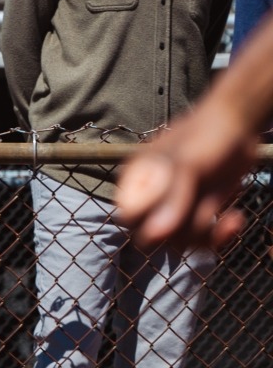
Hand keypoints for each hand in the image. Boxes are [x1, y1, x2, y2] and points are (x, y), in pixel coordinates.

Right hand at [116, 108, 258, 250]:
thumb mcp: (188, 164)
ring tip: (231, 218)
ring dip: (207, 236)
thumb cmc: (205, 136)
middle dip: (182, 234)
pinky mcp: (199, 210)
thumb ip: (171, 198)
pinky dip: (221, 235)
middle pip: (152, 234)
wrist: (237, 127)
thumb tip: (156, 233)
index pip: (130, 216)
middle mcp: (152, 195)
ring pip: (179, 240)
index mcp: (138, 179)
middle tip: (206, 220)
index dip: (149, 224)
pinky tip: (235, 218)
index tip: (178, 219)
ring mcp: (176, 205)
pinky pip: (201, 238)